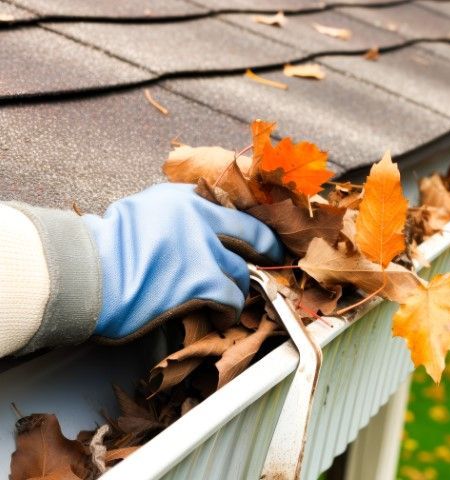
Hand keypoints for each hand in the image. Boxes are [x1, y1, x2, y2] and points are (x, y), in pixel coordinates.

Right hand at [82, 183, 282, 340]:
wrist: (85, 272)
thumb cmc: (104, 247)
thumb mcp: (140, 212)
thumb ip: (173, 215)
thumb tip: (194, 227)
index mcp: (183, 199)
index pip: (233, 208)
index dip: (254, 226)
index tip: (263, 236)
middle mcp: (199, 218)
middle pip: (251, 236)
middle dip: (268, 250)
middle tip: (275, 260)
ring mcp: (203, 250)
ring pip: (241, 272)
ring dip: (240, 288)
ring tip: (234, 298)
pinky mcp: (200, 281)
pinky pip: (231, 297)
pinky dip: (231, 309)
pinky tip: (225, 316)